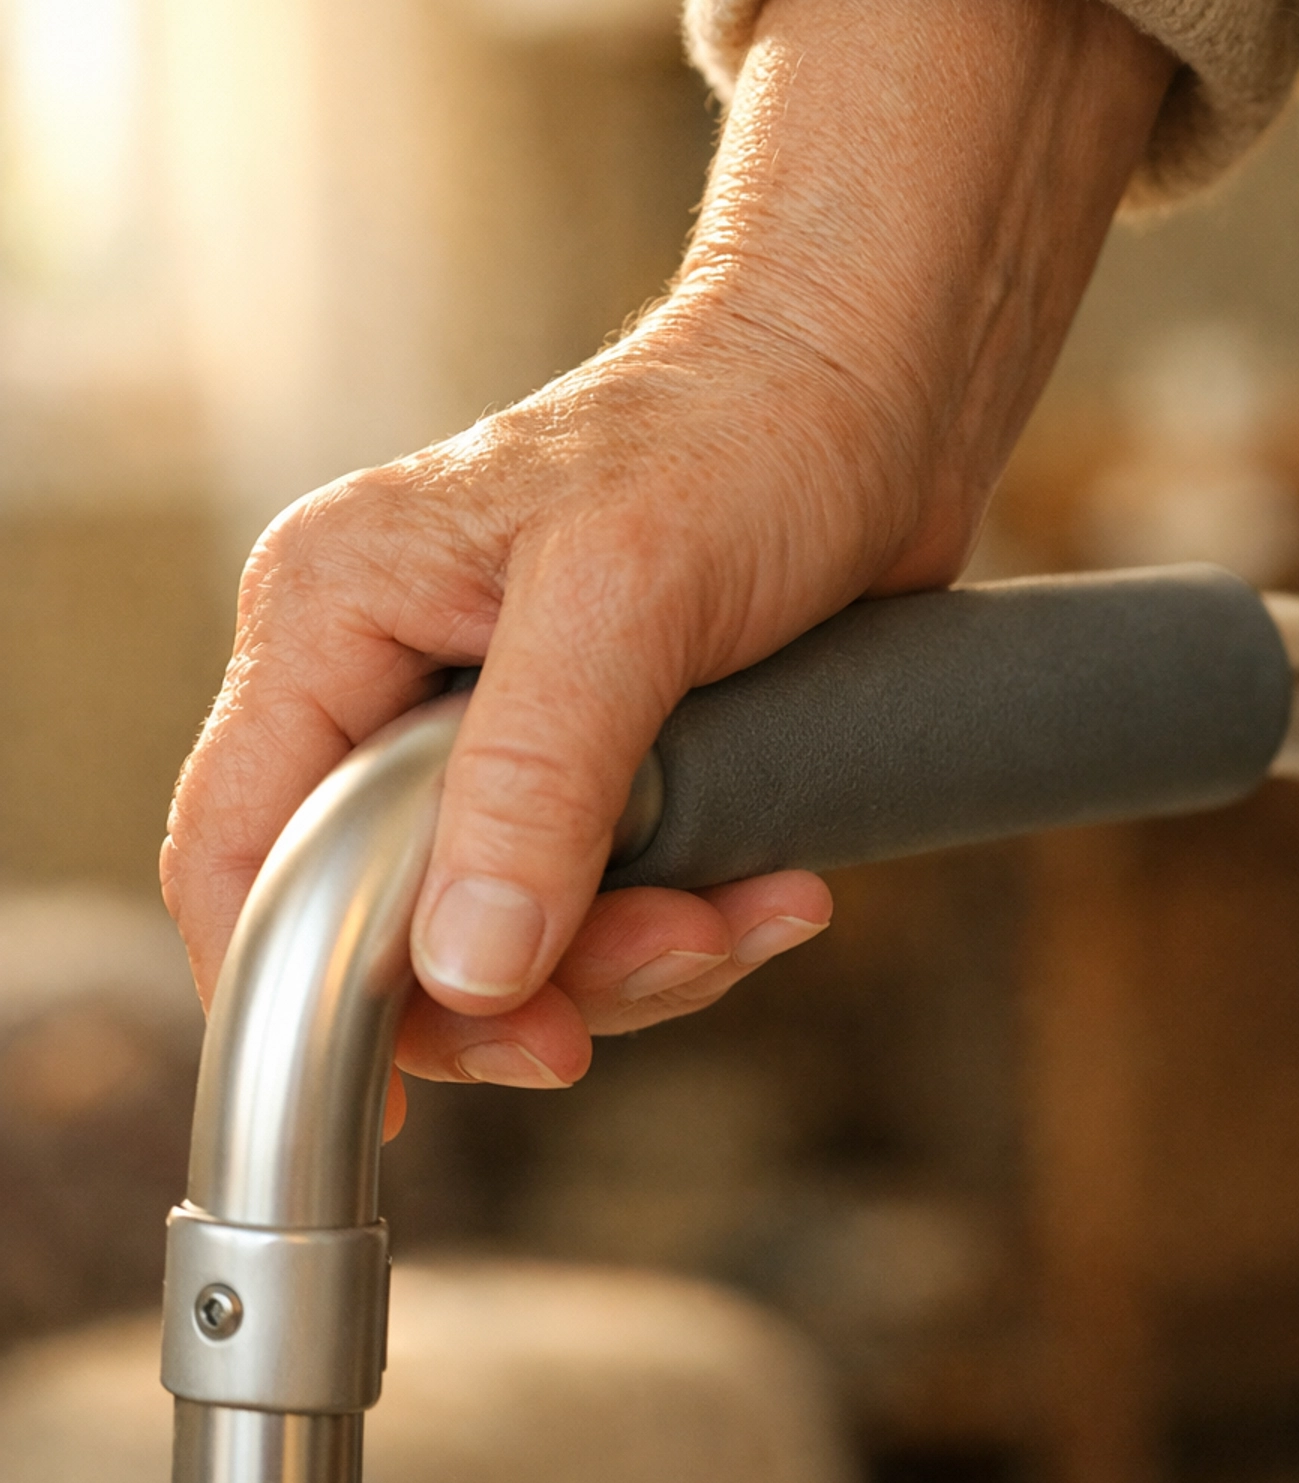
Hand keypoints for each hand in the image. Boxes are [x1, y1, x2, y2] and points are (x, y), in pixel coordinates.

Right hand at [161, 0, 1171, 1128]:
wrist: (876, 394)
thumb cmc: (744, 435)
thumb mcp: (626, 597)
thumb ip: (533, 782)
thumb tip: (466, 968)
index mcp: (337, 611)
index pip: (239, 843)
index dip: (297, 983)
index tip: (412, 1087)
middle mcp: (387, 674)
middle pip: (382, 920)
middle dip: (525, 983)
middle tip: (659, 967)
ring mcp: (487, 727)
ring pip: (500, 934)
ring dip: (633, 962)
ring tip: (748, 911)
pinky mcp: (586, 764)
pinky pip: (597, 907)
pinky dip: (684, 927)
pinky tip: (774, 889)